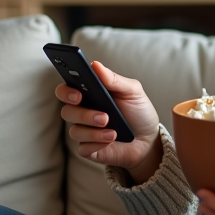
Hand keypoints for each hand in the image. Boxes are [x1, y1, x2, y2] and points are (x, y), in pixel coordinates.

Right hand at [55, 61, 162, 183]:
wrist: (148, 140)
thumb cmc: (138, 112)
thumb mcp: (132, 92)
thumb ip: (114, 79)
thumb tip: (95, 65)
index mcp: (88, 94)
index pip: (66, 89)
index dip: (66, 91)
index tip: (77, 94)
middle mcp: (82, 112)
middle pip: (67, 111)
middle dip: (83, 114)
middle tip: (103, 116)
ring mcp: (84, 131)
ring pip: (75, 131)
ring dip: (94, 132)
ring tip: (113, 132)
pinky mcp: (88, 149)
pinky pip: (83, 148)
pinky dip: (97, 144)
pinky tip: (110, 140)